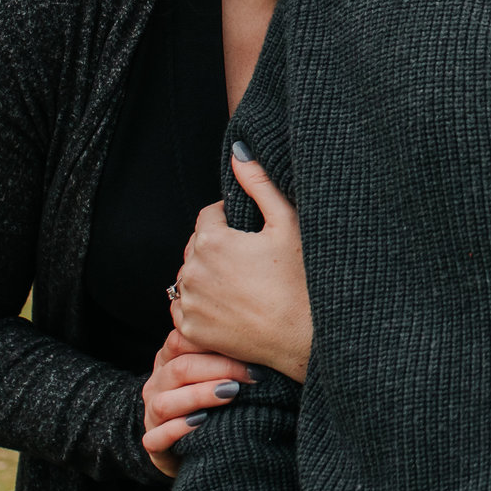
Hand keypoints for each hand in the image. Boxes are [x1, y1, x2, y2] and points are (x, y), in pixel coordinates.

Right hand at [141, 328, 251, 477]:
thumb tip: (262, 339)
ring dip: (200, 396)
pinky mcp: (153, 444)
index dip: (215, 342)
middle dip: (219, 369)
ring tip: (231, 394)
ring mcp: (151, 415)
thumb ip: (228, 355)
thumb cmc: (215, 403)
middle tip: (252, 375)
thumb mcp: (218, 374)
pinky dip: (179, 429)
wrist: (197, 446)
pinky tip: (202, 422)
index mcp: (168, 360)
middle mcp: (157, 384)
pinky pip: (158, 437)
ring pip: (166, 402)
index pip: (181, 340)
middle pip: (180, 369)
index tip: (252, 349)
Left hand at [171, 145, 311, 385]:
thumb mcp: (287, 223)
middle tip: (252, 261)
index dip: (233, 221)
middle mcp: (193, 271)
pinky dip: (200, 304)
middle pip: (197, 246)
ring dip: (207, 275)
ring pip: (190, 277)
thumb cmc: (303, 279)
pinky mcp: (191, 331)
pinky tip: (230, 306)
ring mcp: (190, 304)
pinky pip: (184, 308)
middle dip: (217, 247)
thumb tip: (238, 151)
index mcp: (212, 240)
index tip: (255, 235)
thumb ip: (259, 184)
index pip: (209, 216)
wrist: (306, 339)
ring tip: (243, 285)